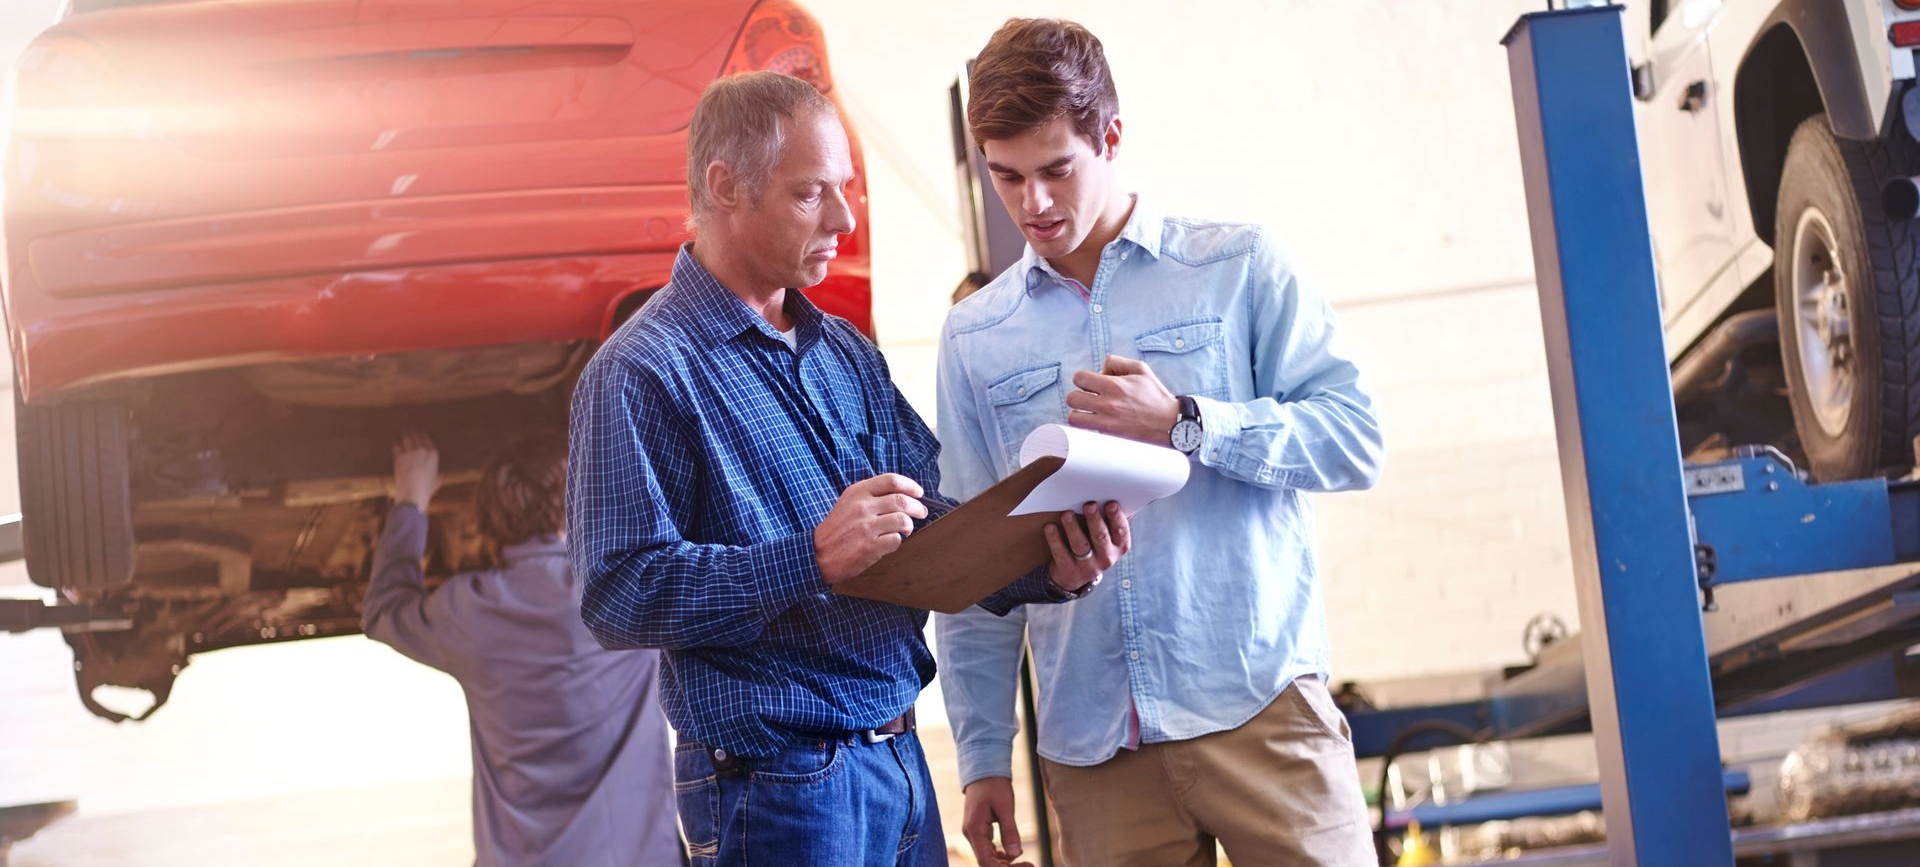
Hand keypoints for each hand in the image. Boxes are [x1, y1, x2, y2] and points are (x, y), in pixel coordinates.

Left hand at [392, 430, 440, 510]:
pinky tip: (395, 443)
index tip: (422, 434)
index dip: (424, 437)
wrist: (412, 494)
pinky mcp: (399, 457)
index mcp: (433, 455)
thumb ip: (438, 477)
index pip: (428, 441)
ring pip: (407, 439)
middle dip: (414, 433)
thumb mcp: (436, 483)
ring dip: (405, 435)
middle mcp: (422, 451)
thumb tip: (441, 476)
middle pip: (417, 437)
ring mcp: (409, 453)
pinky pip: (396, 447)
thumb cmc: (425, 490)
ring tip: (404, 432)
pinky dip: (396, 444)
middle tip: (411, 429)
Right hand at [814, 474, 928, 583]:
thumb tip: (902, 495)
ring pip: (903, 520)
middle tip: (921, 512)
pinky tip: (889, 542)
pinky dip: (897, 541)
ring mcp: (866, 527)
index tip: (918, 493)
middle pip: (902, 501)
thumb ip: (872, 496)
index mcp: (857, 492)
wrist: (818, 554)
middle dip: (917, 507)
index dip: (910, 486)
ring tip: (906, 529)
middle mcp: (862, 507)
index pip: (891, 480)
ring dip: (909, 526)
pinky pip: (896, 540)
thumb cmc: (836, 529)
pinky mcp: (870, 546)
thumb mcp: (849, 502)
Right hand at [962, 777, 1033, 866]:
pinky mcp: (979, 832)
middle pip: (987, 862)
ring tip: (1026, 861)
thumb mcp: (1005, 806)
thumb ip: (1010, 830)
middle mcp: (971, 835)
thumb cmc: (994, 786)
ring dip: (1006, 863)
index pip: (985, 861)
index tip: (1026, 866)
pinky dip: (1002, 855)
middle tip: (1030, 865)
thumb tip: (1017, 853)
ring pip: (988, 858)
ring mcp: (974, 834)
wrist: (984, 771)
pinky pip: (989, 850)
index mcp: (975, 830)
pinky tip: (1015, 852)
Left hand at [1045, 500, 1128, 592]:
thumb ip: (1108, 519)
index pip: (1121, 531)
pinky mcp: (1069, 570)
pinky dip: (1055, 539)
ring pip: (1080, 545)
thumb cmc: (1093, 545)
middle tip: (1089, 505)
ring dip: (1073, 528)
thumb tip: (1106, 493)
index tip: (1110, 503)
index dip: (1117, 517)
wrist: (1075, 575)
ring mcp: (1088, 566)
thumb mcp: (1106, 537)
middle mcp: (1106, 558)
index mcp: (1119, 546)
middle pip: (1100, 537)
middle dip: (1095, 520)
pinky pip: (1061, 553)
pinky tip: (1050, 527)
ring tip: (1067, 514)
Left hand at [1066, 355, 1180, 445]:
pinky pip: (1086, 431)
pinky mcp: (1109, 436)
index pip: (1079, 378)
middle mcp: (1108, 404)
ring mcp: (1107, 422)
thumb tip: (1100, 368)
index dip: (1083, 379)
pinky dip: (1089, 427)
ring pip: (1073, 418)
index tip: (1091, 384)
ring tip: (1089, 412)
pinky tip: (1099, 422)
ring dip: (1079, 414)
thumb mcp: (1141, 369)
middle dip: (1078, 396)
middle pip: (1071, 398)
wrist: (1169, 423)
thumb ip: (1117, 362)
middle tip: (1089, 398)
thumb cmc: (1155, 395)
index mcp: (1115, 385)